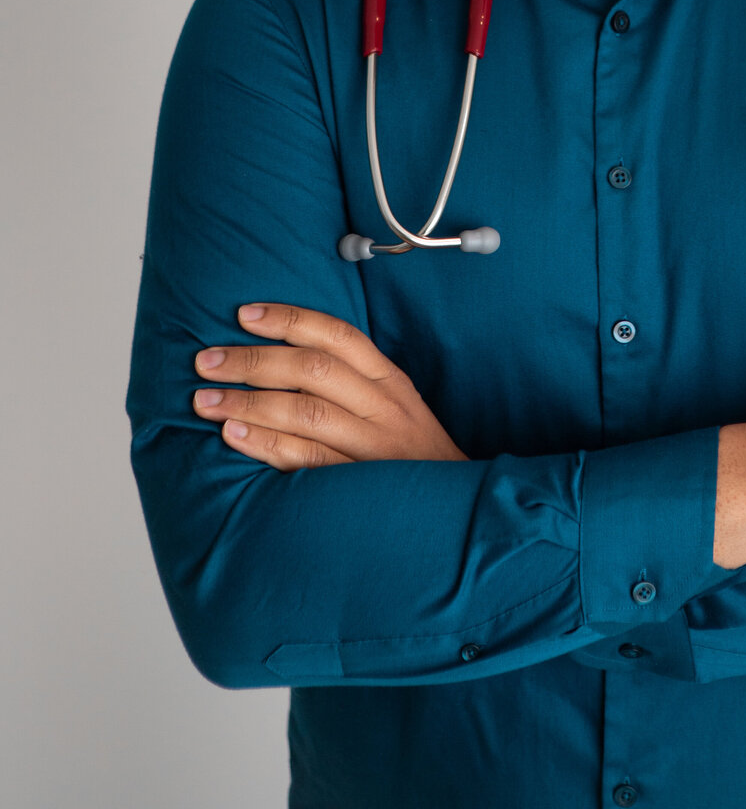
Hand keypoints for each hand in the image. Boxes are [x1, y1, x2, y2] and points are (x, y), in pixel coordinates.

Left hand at [193, 303, 466, 469]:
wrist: (458, 513)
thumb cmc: (412, 458)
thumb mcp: (395, 408)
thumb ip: (353, 383)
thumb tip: (284, 358)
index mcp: (389, 380)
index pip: (338, 335)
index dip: (289, 320)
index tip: (243, 314)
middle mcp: (383, 407)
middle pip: (313, 370)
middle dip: (253, 361)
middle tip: (205, 361)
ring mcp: (372, 447)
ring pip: (306, 412)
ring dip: (249, 402)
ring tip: (204, 400)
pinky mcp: (360, 485)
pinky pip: (308, 460)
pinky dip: (268, 444)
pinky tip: (234, 435)